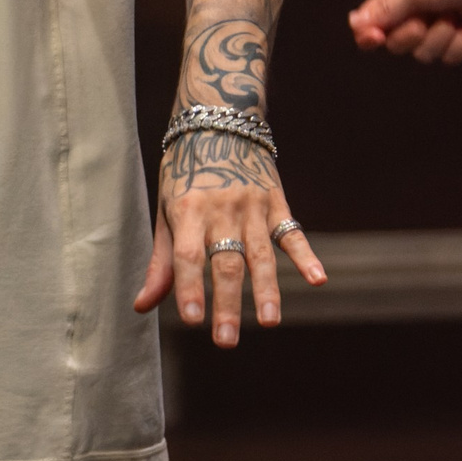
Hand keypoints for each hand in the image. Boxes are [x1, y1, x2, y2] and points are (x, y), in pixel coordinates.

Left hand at [135, 137, 325, 349]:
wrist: (220, 121)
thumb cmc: (186, 172)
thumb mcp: (167, 209)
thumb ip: (161, 261)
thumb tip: (143, 306)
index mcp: (188, 211)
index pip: (187, 256)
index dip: (189, 287)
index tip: (193, 319)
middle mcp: (222, 210)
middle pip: (225, 263)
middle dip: (226, 304)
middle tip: (226, 340)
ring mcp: (253, 206)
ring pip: (260, 255)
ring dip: (266, 290)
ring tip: (269, 322)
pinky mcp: (277, 202)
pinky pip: (293, 233)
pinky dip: (307, 256)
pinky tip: (318, 279)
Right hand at [349, 0, 461, 63]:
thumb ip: (386, 9)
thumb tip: (354, 22)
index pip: (370, 23)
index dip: (368, 35)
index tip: (375, 37)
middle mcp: (416, 11)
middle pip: (395, 44)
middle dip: (409, 38)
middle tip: (422, 23)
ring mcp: (439, 25)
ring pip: (424, 54)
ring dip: (439, 39)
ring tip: (454, 18)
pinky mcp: (461, 37)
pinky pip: (449, 57)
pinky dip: (459, 44)